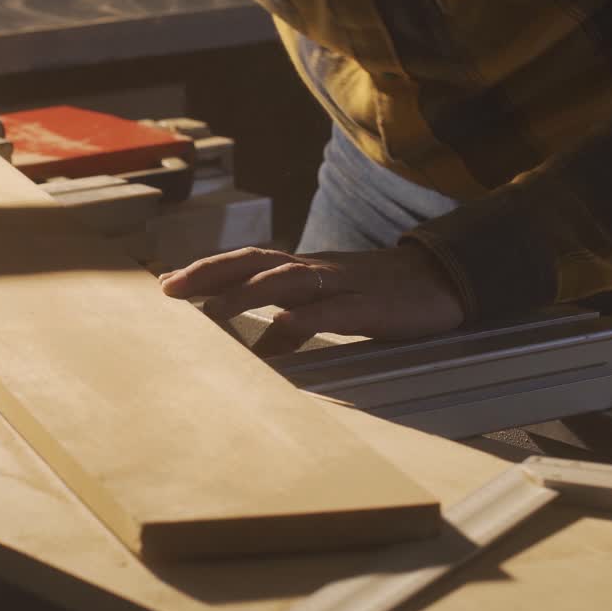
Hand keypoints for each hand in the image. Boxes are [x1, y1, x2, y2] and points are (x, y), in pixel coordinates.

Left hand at [159, 245, 465, 350]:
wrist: (444, 281)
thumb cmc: (381, 296)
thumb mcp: (330, 308)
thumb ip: (291, 325)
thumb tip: (255, 349)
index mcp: (305, 269)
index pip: (248, 261)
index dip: (208, 269)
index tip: (167, 283)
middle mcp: (317, 270)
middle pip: (256, 261)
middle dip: (211, 273)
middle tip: (171, 289)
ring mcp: (343, 285)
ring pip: (287, 279)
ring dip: (246, 293)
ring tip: (212, 311)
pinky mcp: (370, 306)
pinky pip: (331, 311)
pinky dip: (303, 319)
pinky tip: (280, 329)